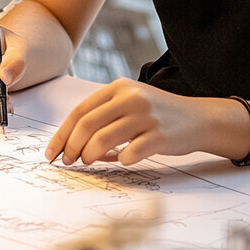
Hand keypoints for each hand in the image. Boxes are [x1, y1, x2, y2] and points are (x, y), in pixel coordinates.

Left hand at [44, 77, 203, 165]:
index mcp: (119, 87)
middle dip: (71, 146)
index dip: (63, 133)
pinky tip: (122, 160)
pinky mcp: (159, 136)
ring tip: (89, 162)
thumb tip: (70, 140)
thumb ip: (104, 113)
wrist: (198, 118)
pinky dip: (120, 161)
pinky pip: (130, 153)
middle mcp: (131, 97)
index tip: (52, 152)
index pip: (81, 110)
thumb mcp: (130, 101)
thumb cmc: (157, 114)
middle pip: (88, 124)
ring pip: (103, 139)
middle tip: (68, 161)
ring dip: (90, 155)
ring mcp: (146, 116)